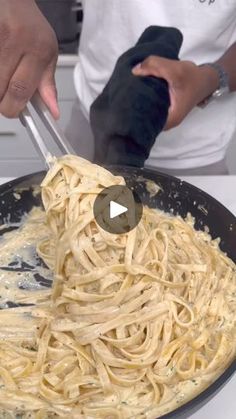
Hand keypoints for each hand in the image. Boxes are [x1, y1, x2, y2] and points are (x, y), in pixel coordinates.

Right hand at [0, 0, 58, 118]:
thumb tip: (53, 112)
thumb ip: (48, 84)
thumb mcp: (47, 54)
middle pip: (0, 91)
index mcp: (37, 50)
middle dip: (3, 102)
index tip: (15, 111)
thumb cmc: (31, 28)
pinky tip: (1, 70)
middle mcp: (14, 42)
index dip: (14, 108)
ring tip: (4, 79)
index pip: (21, 90)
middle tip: (6, 99)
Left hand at [132, 56, 218, 129]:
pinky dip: (145, 98)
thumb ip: (154, 66)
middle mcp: (166, 122)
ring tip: (128, 91)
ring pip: (147, 111)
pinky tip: (138, 90)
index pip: (145, 121)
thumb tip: (134, 70)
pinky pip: (150, 106)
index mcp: (169, 119)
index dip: (134, 111)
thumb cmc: (193, 78)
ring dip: (139, 101)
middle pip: (144, 117)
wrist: (206, 80)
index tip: (125, 100)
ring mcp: (165, 117)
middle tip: (124, 93)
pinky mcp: (164, 110)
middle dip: (134, 106)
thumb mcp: (175, 69)